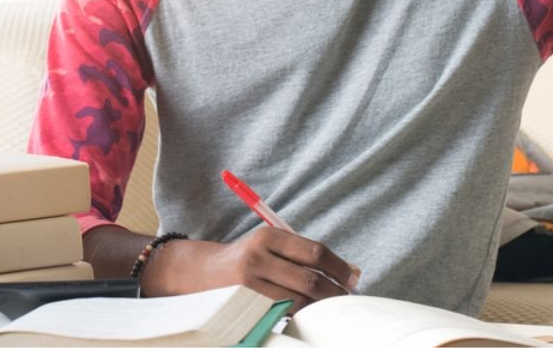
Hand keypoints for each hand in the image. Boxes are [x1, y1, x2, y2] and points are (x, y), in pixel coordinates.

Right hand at [140, 227, 360, 312]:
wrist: (199, 274)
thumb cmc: (244, 259)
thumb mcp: (266, 244)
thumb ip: (300, 253)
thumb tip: (347, 271)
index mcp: (267, 237)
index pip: (314, 252)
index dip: (339, 267)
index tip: (353, 276)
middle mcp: (257, 258)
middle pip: (310, 280)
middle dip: (334, 292)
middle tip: (346, 297)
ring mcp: (249, 285)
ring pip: (299, 302)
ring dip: (319, 307)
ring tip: (328, 307)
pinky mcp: (244, 306)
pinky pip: (282, 315)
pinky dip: (299, 316)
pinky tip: (307, 314)